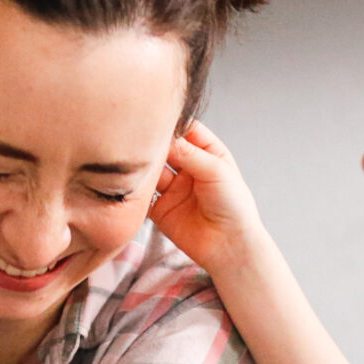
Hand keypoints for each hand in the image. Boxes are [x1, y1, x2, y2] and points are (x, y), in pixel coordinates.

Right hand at [148, 121, 268, 277]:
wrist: (230, 246)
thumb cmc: (234, 205)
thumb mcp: (216, 170)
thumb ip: (189, 153)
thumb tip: (165, 137)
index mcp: (206, 153)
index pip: (185, 130)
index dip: (171, 123)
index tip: (156, 117)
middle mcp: (188, 168)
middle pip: (165, 148)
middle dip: (153, 143)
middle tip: (139, 137)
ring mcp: (172, 188)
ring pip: (151, 170)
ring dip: (143, 165)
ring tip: (134, 159)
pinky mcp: (160, 209)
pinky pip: (142, 195)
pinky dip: (135, 189)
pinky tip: (129, 182)